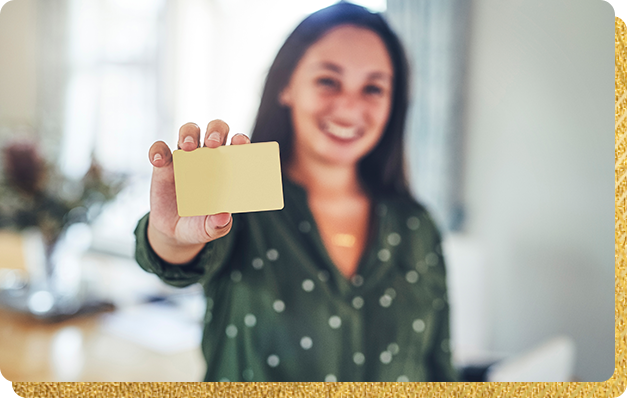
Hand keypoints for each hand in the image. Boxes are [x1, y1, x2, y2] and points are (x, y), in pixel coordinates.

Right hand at [146, 120, 250, 263]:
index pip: (237, 146)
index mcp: (227, 168)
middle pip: (215, 130)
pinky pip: (160, 149)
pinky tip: (159, 161)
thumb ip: (219, 224)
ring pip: (188, 131)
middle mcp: (208, 157)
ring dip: (189, 134)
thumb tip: (224, 216)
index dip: (240, 140)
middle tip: (213, 144)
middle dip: (215, 131)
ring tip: (188, 147)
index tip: (241, 143)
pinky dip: (158, 151)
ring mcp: (185, 158)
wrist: (175, 232)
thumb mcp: (210, 229)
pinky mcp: (163, 165)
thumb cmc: (201, 225)